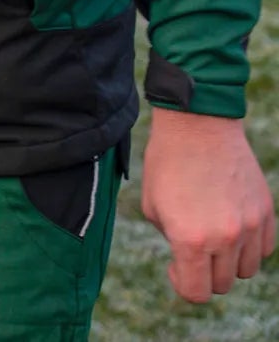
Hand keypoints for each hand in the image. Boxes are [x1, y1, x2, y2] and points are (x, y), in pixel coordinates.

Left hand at [140, 108, 276, 301]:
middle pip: (221, 284)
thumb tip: (187, 260)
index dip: (182, 284)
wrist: (197, 126)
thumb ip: (172, 241)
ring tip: (212, 236)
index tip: (174, 265)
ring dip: (228, 262)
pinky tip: (231, 226)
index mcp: (190, 240)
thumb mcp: (153, 207)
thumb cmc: (167, 164)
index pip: (195, 292)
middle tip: (191, 249)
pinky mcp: (266, 212)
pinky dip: (250, 246)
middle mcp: (225, 238)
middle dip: (204, 272)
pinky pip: (264, 249)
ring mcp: (250, 226)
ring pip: (246, 269)